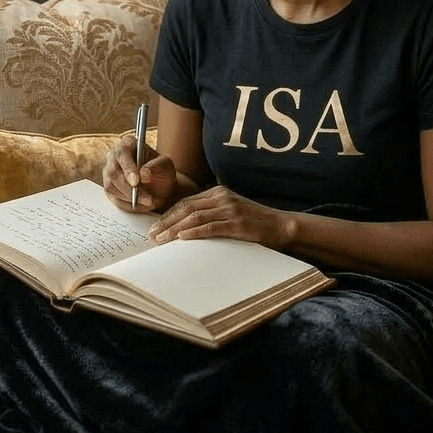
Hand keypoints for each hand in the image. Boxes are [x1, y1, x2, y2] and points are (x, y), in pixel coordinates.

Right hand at [102, 133, 178, 212]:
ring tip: (149, 201)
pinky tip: (141, 204)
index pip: (122, 154)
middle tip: (148, 199)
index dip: (127, 168)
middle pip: (113, 172)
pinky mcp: (109, 187)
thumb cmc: (162, 172)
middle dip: (130, 188)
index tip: (136, 182)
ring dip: (130, 197)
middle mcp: (114, 156)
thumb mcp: (165, 167)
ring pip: (111, 186)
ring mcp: (108, 172)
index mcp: (127, 144)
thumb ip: (156, 167)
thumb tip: (144, 174)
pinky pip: (113, 197)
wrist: (160, 185)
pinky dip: (127, 203)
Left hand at [148, 185, 294, 249]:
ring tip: (162, 239)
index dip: (168, 215)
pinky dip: (194, 232)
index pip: (186, 202)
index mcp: (217, 193)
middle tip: (152, 235)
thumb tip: (184, 227)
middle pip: (186, 208)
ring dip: (175, 229)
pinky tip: (182, 238)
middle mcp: (221, 197)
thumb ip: (210, 213)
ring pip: (195, 217)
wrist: (279, 225)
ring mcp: (229, 209)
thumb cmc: (252, 222)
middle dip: (167, 222)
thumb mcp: (229, 211)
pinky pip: (211, 227)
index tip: (155, 227)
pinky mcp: (237, 223)